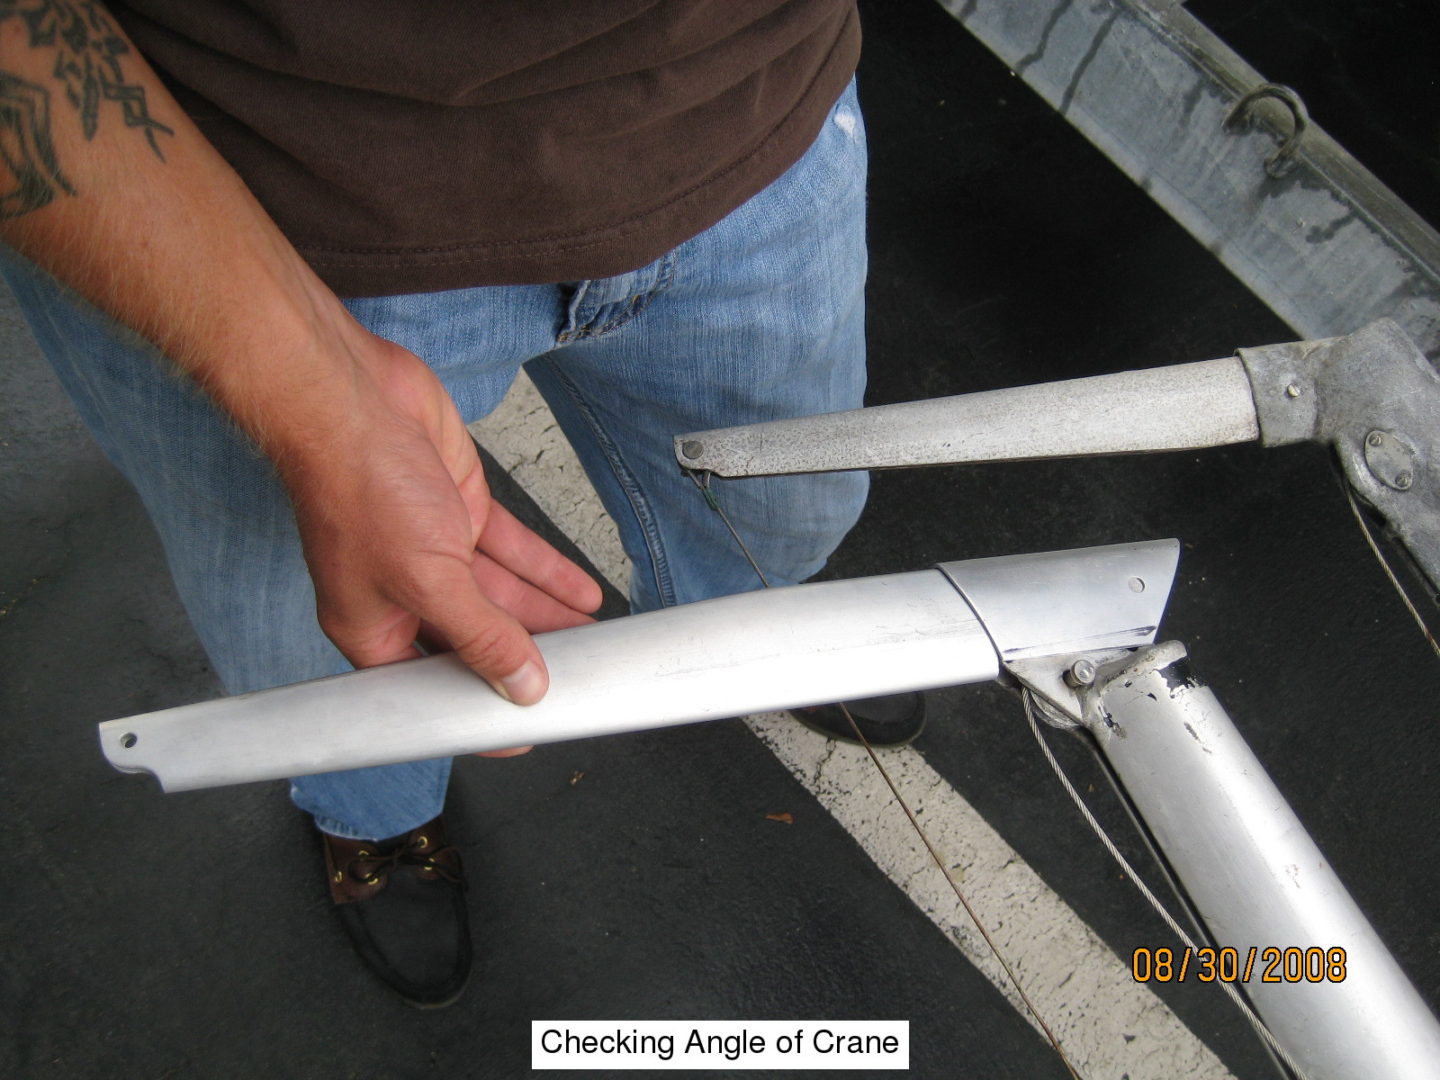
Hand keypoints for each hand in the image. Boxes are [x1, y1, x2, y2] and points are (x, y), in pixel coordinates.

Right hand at [277, 331, 601, 722]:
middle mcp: (404, 593)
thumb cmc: (357, 486)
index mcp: (373, 627)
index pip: (431, 688)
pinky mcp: (460, 510)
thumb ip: (481, 634)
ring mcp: (434, 550)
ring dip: (548, 618)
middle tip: (575, 679)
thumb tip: (520, 683)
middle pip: (474, 641)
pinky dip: (547, 572)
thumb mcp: (429, 580)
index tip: (519, 730)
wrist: (350, 398)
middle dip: (526, 658)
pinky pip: (512, 551)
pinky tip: (582, 594)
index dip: (474, 708)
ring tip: (594, 643)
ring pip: (502, 597)